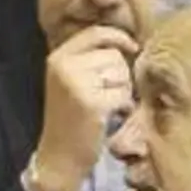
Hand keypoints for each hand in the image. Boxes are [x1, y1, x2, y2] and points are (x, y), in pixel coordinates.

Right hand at [33, 25, 139, 190]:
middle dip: (119, 75)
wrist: (59, 157)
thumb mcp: (70, 81)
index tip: (132, 48)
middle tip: (106, 95)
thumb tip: (125, 41)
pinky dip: (123, 106)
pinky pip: (123, 94)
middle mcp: (65, 66)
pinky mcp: (93, 103)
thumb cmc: (70, 119)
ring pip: (122, 74)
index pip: (96, 33)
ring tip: (107, 105)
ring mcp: (77, 84)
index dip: (119, 38)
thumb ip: (89, 59)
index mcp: (58, 57)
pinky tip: (111, 116)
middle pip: (113, 55)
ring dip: (122, 90)